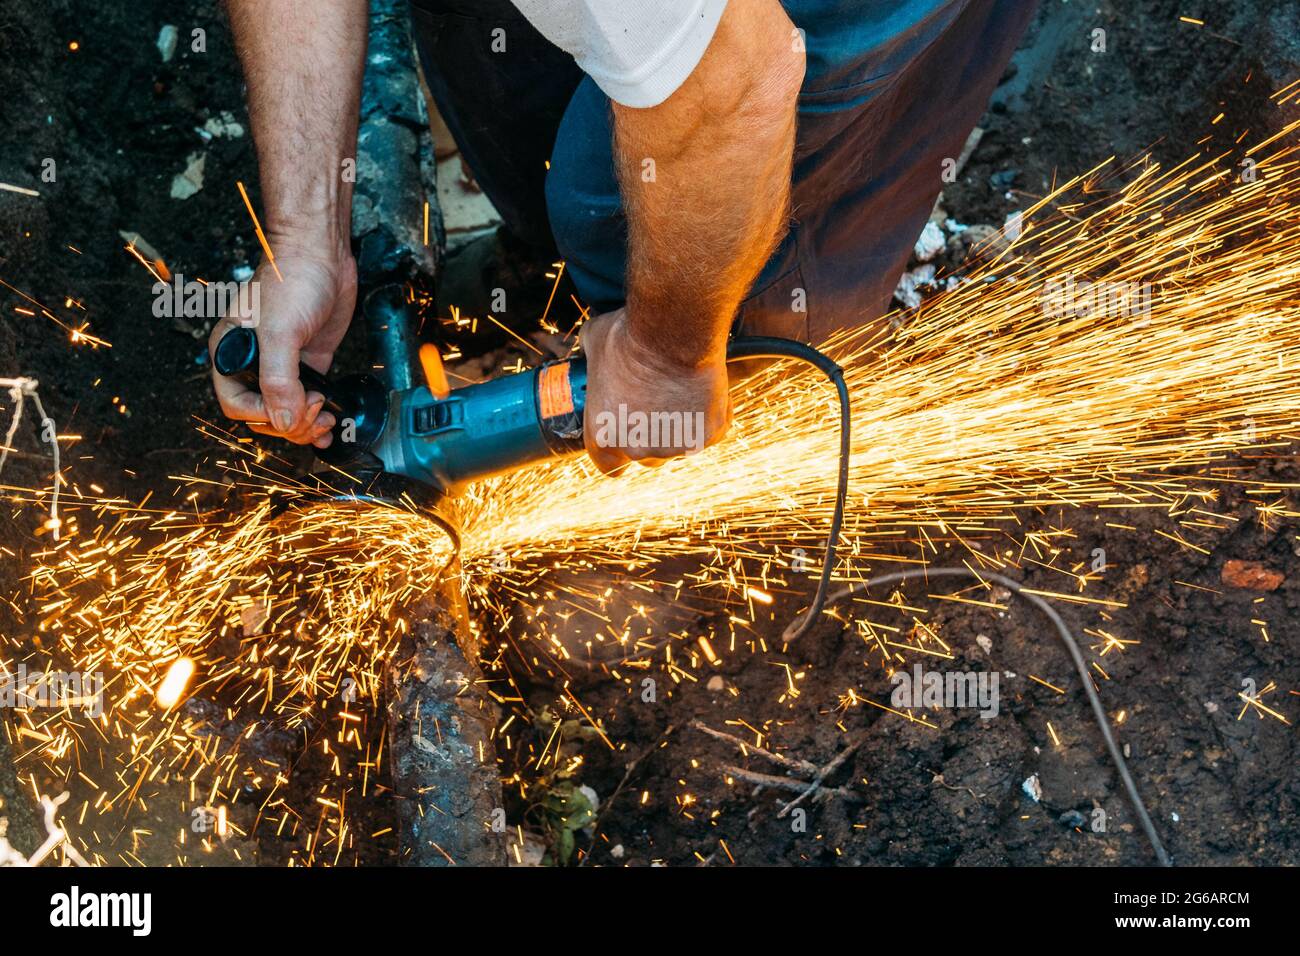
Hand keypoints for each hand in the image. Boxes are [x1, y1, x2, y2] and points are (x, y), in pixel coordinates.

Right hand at [209, 247, 355, 447]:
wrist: (321, 255)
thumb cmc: (291, 281)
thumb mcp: (279, 332)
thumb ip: (278, 380)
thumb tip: (283, 421)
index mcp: (232, 355)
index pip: (237, 405)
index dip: (264, 416)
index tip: (291, 410)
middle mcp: (254, 364)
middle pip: (265, 414)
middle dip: (291, 422)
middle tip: (316, 410)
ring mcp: (283, 365)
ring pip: (288, 412)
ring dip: (306, 425)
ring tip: (325, 420)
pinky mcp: (309, 363)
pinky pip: (308, 400)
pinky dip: (318, 417)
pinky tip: (331, 427)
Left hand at [580, 308, 730, 473]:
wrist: (673, 337)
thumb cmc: (630, 340)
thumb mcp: (594, 343)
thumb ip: (590, 356)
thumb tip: (589, 346)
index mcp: (604, 436)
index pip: (608, 465)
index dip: (618, 451)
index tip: (626, 436)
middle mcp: (639, 450)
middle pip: (648, 456)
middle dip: (652, 435)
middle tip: (657, 405)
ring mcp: (676, 447)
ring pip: (679, 445)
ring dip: (680, 426)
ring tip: (681, 392)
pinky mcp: (708, 436)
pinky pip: (709, 430)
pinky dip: (709, 414)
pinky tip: (703, 389)